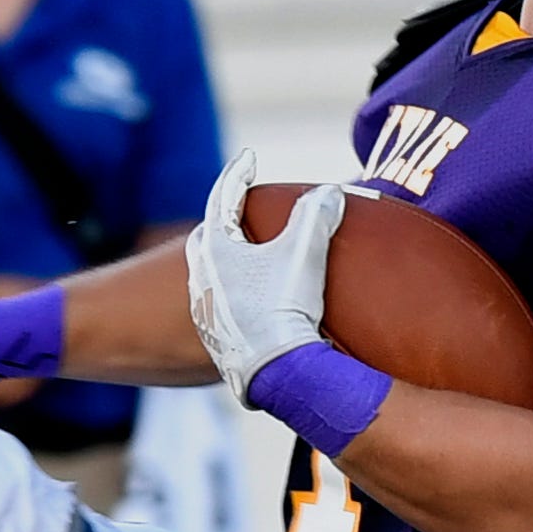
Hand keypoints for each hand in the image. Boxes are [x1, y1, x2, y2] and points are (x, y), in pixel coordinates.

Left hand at [186, 152, 339, 406]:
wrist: (274, 373)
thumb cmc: (283, 307)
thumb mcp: (304, 253)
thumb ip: (317, 215)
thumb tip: (330, 191)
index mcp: (216, 249)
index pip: (224, 198)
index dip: (239, 174)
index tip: (249, 158)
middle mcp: (202, 277)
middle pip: (208, 237)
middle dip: (225, 221)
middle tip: (242, 212)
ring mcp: (206, 310)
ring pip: (211, 273)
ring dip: (229, 261)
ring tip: (251, 258)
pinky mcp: (216, 340)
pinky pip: (220, 305)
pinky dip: (235, 293)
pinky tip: (253, 303)